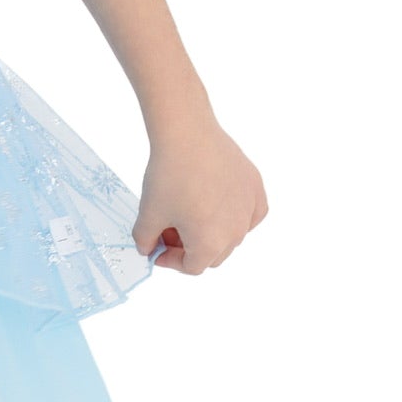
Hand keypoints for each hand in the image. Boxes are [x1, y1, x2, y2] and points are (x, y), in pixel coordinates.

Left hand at [132, 113, 267, 274]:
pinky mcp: (255, 187)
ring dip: (212, 231)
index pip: (192, 266)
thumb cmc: (169, 175)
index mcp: (211, 244)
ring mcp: (249, 209)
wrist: (188, 134)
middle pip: (213, 253)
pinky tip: (220, 203)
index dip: (171, 260)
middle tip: (169, 230)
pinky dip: (236, 215)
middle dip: (190, 247)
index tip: (157, 248)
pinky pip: (250, 213)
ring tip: (189, 212)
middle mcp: (236, 232)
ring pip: (232, 234)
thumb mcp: (148, 213)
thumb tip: (147, 248)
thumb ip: (145, 239)